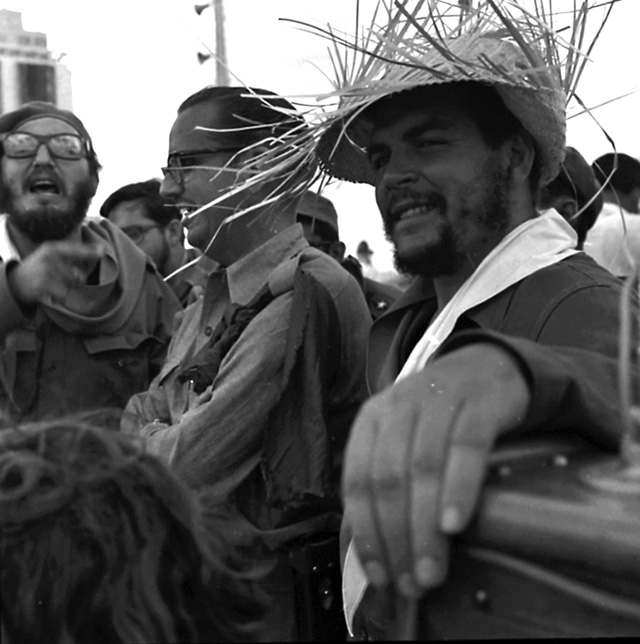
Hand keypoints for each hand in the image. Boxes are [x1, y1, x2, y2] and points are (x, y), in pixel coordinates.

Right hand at [8, 241, 102, 306]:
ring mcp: (46, 271)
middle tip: (55, 279)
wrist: (14, 282)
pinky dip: (59, 297)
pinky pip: (63, 295)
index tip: (103, 250)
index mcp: (52, 248)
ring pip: (71, 286)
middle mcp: (49, 257)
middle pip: (77, 275)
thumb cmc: (36, 270)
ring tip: (50, 285)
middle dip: (73, 281)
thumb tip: (85, 275)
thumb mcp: (49, 258)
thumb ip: (68, 262)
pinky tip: (48, 293)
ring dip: (65, 290)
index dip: (90, 250)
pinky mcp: (43, 285)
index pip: (75, 249)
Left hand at [342, 343, 530, 597]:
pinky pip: (466, 448)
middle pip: (388, 479)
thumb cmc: (438, 415)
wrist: (484, 366)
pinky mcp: (478, 404)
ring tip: (432, 570)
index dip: (365, 531)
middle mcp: (398, 407)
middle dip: (396, 537)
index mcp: (371, 419)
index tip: (379, 574)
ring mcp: (437, 402)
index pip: (357, 479)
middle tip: (411, 583)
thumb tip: (378, 550)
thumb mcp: (403, 438)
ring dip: (424, 526)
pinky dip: (458, 488)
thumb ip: (387, 480)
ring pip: (422, 468)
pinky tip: (455, 523)